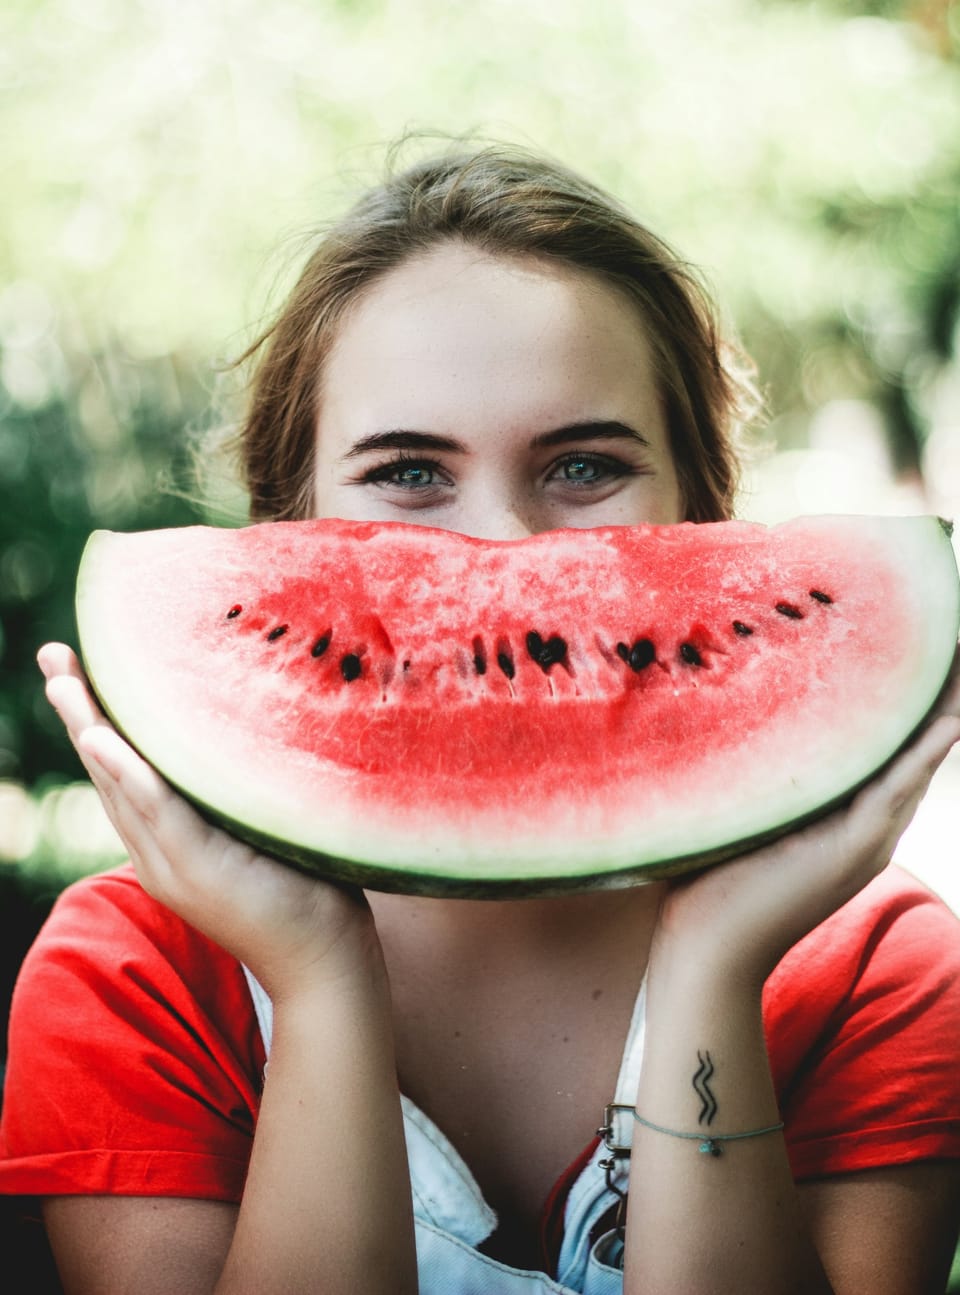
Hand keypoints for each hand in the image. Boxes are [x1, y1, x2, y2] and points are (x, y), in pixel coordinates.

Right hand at [38, 643, 380, 999]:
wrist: (323, 963)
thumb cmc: (306, 890)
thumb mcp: (262, 830)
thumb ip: (239, 792)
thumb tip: (252, 730)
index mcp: (169, 843)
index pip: (123, 772)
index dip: (97, 720)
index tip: (77, 668)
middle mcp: (159, 853)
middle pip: (108, 771)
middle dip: (78, 711)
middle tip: (53, 655)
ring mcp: (174, 865)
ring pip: (121, 786)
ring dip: (90, 729)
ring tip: (64, 681)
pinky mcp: (200, 871)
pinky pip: (158, 812)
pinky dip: (128, 774)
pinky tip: (103, 739)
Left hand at [651, 646, 959, 988]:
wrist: (706, 950)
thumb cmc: (708, 880)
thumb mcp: (745, 809)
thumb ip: (759, 769)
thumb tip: (727, 706)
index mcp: (846, 816)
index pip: (891, 746)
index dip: (912, 701)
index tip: (921, 647)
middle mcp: (867, 825)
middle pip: (917, 746)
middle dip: (939, 695)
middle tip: (953, 639)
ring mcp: (866, 840)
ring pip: (917, 761)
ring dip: (944, 711)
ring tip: (958, 659)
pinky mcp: (852, 850)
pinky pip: (897, 789)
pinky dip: (925, 752)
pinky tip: (949, 718)